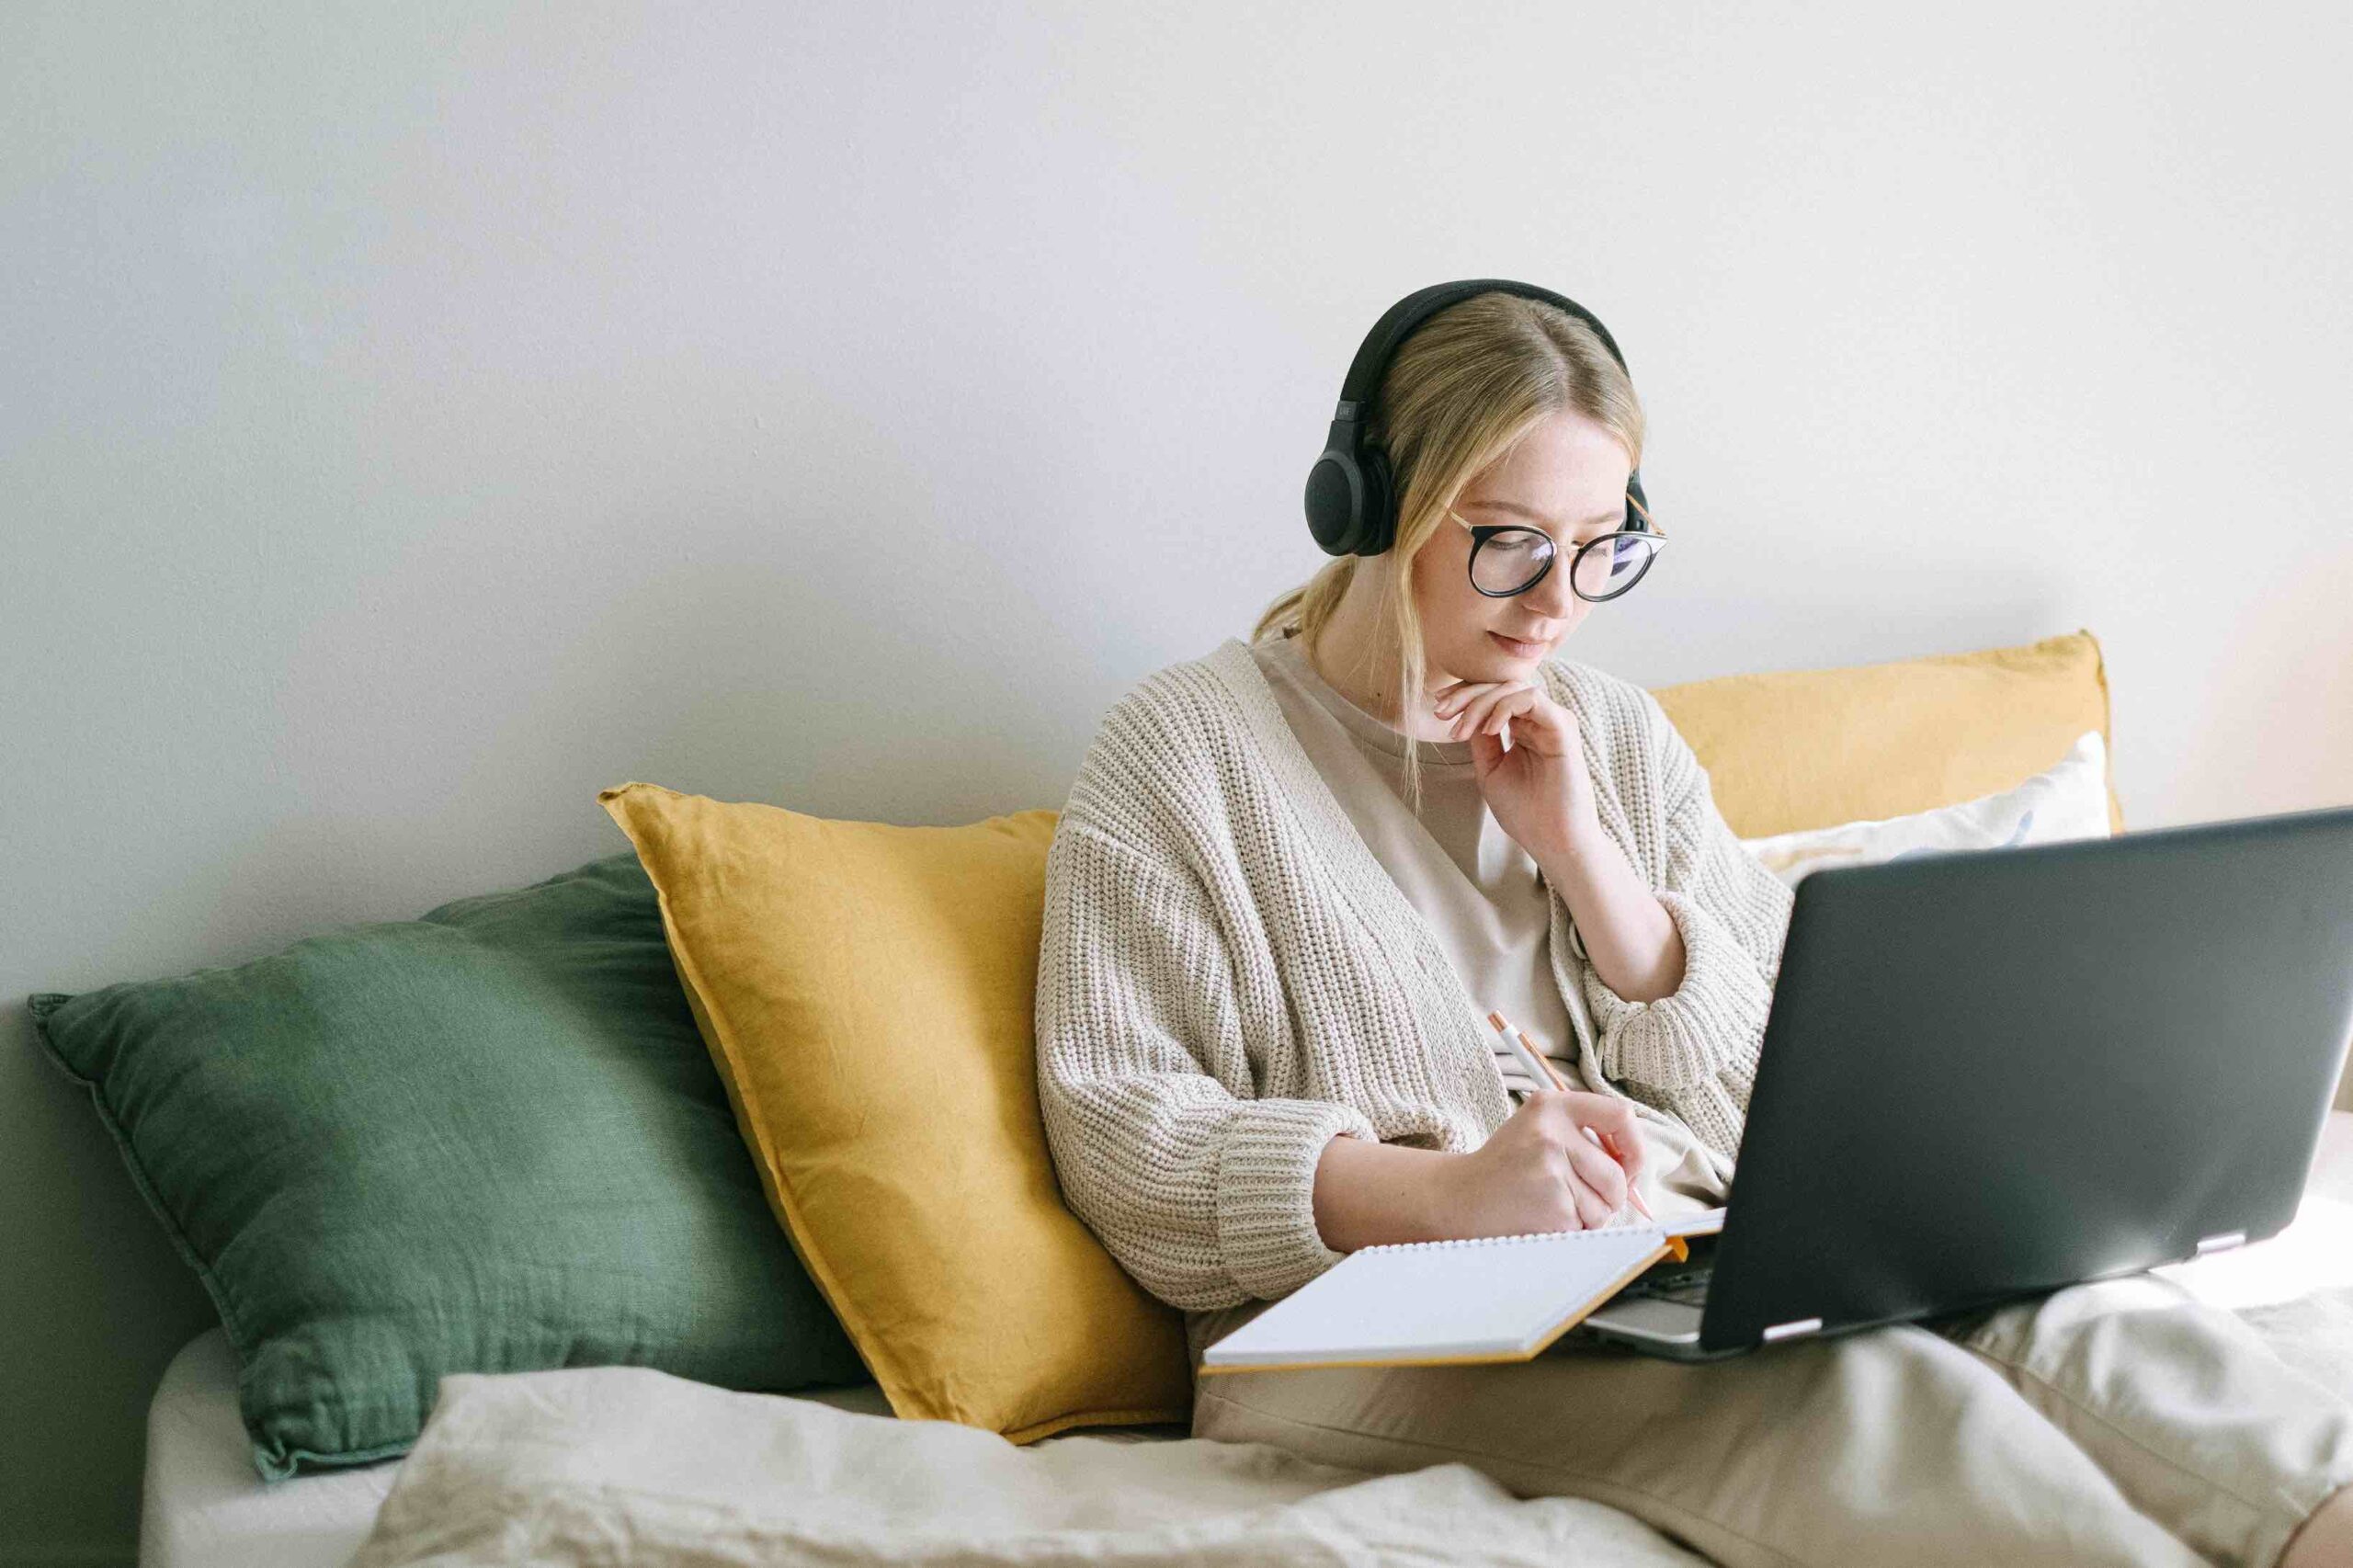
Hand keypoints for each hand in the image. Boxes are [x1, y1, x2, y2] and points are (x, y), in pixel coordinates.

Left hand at [1430, 675, 1601, 862]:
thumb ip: (1481, 740)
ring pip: (1513, 687)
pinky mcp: (1563, 727)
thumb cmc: (1525, 812)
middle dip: (1466, 695)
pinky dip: (1504, 708)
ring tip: (1461, 730)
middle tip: (1441, 712)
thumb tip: (1465, 712)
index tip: (1438, 708)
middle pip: (1501, 686)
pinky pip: (1531, 699)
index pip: (1494, 696)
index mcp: (1524, 729)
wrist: (1553, 841)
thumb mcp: (1490, 770)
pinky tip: (1489, 730)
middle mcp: (1540, 721)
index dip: (1464, 696)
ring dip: (1480, 703)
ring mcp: (1553, 722)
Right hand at [1436, 1089, 1646, 1236]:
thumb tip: (1636, 1169)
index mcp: (1552, 1106)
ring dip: (1588, 1216)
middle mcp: (1551, 1133)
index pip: (1620, 1115)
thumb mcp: (1539, 1130)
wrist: (1460, 1198)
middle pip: (1617, 1174)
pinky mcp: (1552, 1205)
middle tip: (1577, 1197)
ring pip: (1605, 1206)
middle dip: (1609, 1196)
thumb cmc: (1506, 1167)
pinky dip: (1571, 1230)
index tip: (1628, 1165)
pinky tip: (1543, 1218)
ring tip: (1553, 1205)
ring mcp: (1551, 1169)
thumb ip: (1585, 1137)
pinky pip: (1586, 1226)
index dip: (1634, 1146)